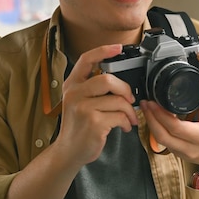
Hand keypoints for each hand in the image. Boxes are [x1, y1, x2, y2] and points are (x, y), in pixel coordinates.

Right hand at [54, 44, 137, 166]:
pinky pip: (119, 116)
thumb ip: (92, 88)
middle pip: (107, 79)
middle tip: (129, 99)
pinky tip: (124, 127)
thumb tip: (119, 81)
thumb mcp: (79, 102)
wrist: (69, 151)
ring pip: (117, 100)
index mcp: (72, 85)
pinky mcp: (94, 123)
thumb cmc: (79, 126)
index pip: (86, 60)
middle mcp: (74, 94)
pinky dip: (126, 122)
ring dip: (129, 111)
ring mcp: (83, 108)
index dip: (103, 51)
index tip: (118, 48)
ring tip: (129, 118)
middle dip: (124, 89)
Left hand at [140, 81, 198, 167]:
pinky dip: (155, 128)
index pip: (177, 128)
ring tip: (146, 108)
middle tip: (145, 103)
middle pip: (163, 136)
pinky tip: (153, 117)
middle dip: (151, 118)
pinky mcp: (176, 153)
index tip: (154, 103)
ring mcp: (182, 153)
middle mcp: (191, 148)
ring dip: (150, 123)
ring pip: (160, 140)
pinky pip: (162, 141)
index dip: (162, 115)